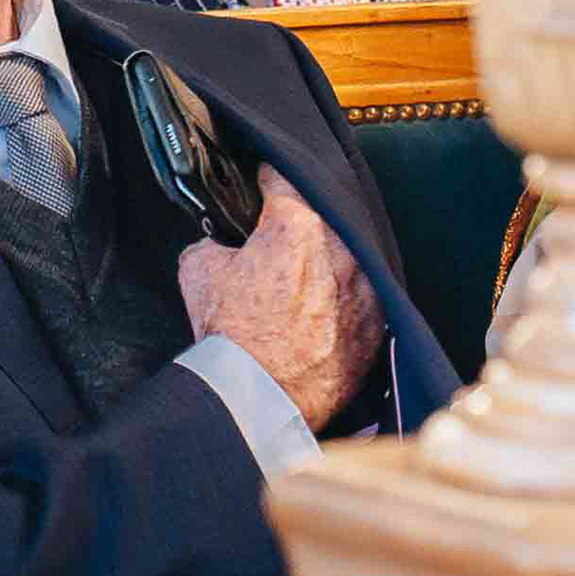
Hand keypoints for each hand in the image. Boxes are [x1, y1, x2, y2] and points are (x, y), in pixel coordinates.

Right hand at [175, 172, 382, 429]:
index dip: (266, 177)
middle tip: (282, 232)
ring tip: (304, 272)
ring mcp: (365, 284)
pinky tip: (323, 307)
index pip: (283, 177)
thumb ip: (211, 243)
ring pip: (349, 250)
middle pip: (324, 213)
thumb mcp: (198, 271)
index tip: (262, 182)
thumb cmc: (232, 336)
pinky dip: (345, 294)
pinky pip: (363, 292)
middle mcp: (340, 246)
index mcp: (296, 224)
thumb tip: (219, 243)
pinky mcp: (376, 321)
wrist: (261, 398)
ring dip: (328, 255)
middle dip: (302, 219)